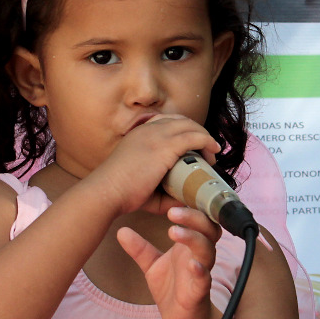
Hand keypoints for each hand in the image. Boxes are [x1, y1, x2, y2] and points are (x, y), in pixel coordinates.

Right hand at [85, 115, 219, 217]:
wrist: (106, 192)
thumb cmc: (120, 193)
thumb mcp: (142, 184)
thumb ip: (163, 188)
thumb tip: (185, 197)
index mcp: (138, 134)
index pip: (165, 121)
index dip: (181, 129)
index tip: (191, 145)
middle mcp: (148, 129)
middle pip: (181, 120)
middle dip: (196, 132)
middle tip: (205, 151)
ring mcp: (157, 135)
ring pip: (190, 127)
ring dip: (204, 138)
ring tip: (211, 156)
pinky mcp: (166, 146)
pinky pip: (194, 137)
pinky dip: (207, 142)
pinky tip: (213, 153)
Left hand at [118, 205, 219, 318]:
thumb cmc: (172, 289)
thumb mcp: (151, 266)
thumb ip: (140, 248)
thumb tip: (121, 230)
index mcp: (190, 245)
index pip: (195, 218)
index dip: (187, 205)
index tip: (169, 194)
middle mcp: (199, 255)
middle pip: (206, 228)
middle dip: (192, 217)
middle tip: (171, 211)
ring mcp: (202, 272)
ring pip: (207, 249)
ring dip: (193, 238)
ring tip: (174, 231)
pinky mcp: (200, 292)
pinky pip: (204, 278)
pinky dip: (200, 270)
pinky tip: (192, 264)